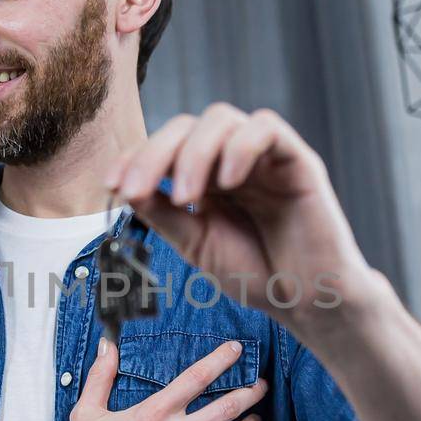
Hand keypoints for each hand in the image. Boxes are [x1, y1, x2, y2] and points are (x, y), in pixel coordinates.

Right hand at [61, 337, 265, 420]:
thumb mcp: (86, 413)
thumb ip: (100, 377)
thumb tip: (107, 346)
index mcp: (155, 412)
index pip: (197, 377)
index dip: (220, 359)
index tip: (236, 349)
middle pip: (227, 406)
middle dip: (250, 393)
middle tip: (261, 385)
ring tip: (257, 419)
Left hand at [105, 104, 384, 337]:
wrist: (308, 301)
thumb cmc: (256, 273)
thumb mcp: (196, 243)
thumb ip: (163, 214)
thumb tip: (122, 187)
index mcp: (208, 175)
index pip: (167, 147)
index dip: (136, 158)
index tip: (111, 185)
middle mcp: (233, 159)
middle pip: (187, 125)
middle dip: (154, 154)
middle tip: (136, 190)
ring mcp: (265, 156)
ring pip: (222, 118)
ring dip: (193, 153)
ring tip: (186, 197)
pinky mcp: (298, 159)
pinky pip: (266, 128)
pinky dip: (240, 147)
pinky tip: (226, 183)